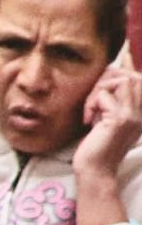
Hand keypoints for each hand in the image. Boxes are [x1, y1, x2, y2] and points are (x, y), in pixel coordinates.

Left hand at [77, 44, 141, 178]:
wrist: (94, 170)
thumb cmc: (95, 145)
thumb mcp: (105, 116)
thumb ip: (110, 97)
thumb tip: (111, 71)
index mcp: (141, 109)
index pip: (138, 78)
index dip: (128, 64)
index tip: (123, 54)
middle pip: (129, 75)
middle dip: (104, 80)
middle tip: (91, 99)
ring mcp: (134, 114)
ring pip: (117, 80)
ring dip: (96, 92)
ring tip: (89, 111)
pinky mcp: (120, 119)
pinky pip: (103, 95)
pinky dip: (90, 104)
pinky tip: (87, 120)